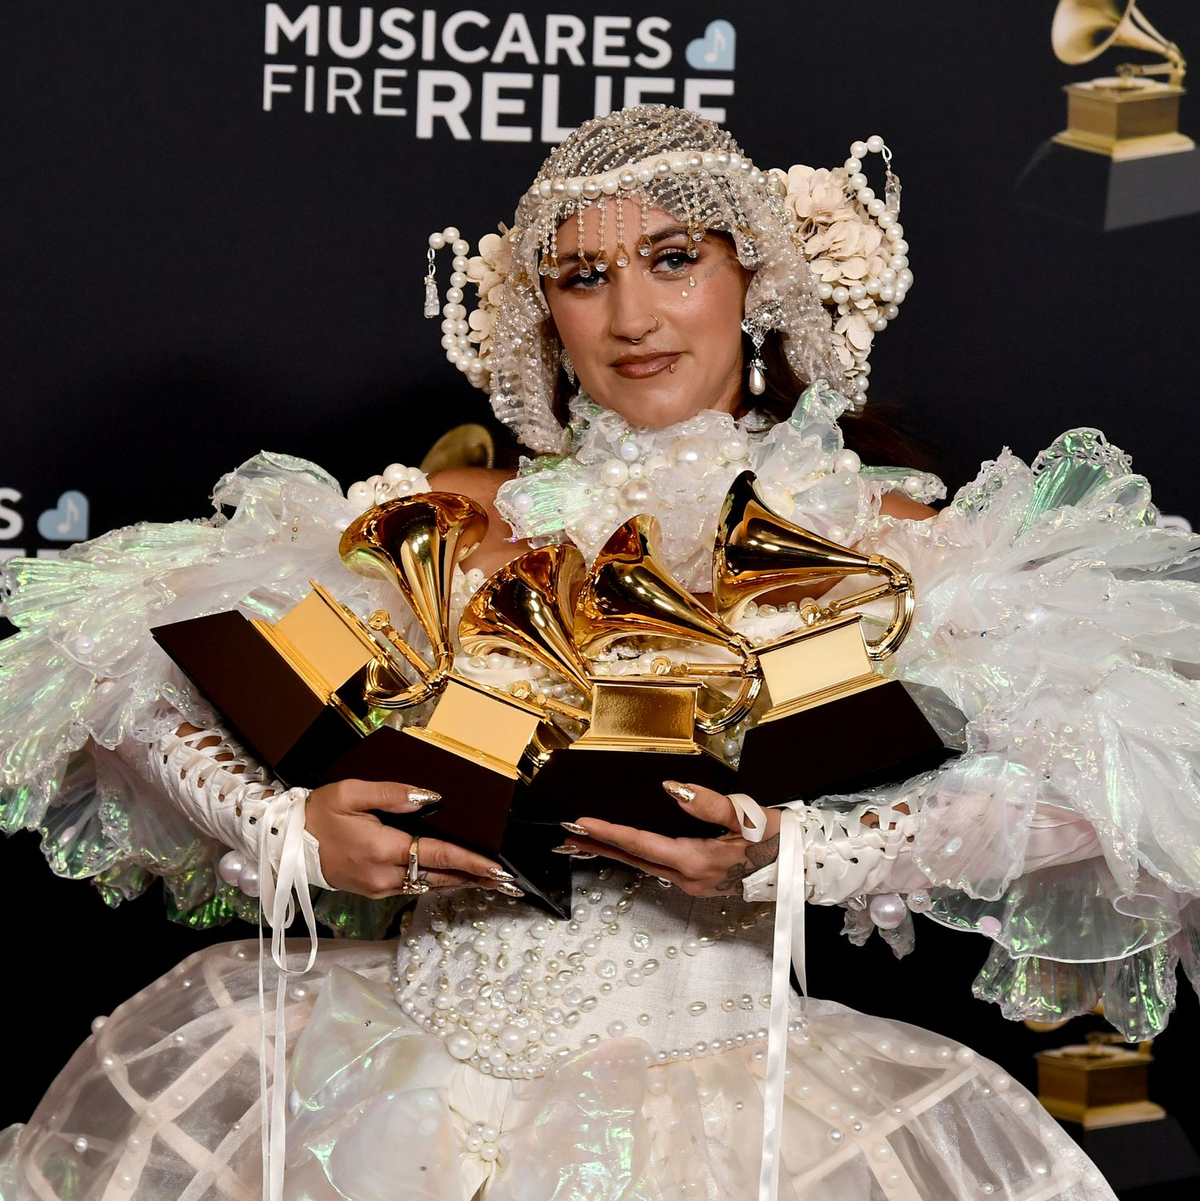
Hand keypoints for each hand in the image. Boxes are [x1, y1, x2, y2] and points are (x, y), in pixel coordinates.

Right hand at [305, 779, 512, 897]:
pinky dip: (435, 881)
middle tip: (503, 878)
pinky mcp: (372, 890)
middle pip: (439, 877)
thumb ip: (393, 794)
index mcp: (382, 849)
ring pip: (427, 885)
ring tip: (485, 878)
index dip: (470, 861)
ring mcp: (378, 887)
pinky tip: (450, 875)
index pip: (437, 856)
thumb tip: (430, 798)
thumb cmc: (318, 814)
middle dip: (473, 877)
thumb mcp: (351, 793)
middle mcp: (383, 875)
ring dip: (456, 881)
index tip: (496, 868)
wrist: (284, 845)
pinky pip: (412, 887)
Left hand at [561, 782, 781, 897]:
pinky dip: (638, 856)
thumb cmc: (780, 839)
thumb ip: (709, 804)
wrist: (806, 868)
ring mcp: (695, 885)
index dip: (609, 832)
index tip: (580, 823)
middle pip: (636, 859)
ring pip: (646, 865)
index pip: (642, 844)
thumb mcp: (747, 817)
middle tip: (567, 834)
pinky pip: (661, 868)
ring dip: (618, 851)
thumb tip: (672, 789)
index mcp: (696, 861)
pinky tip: (629, 848)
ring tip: (588, 838)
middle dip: (601, 846)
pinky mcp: (702, 883)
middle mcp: (689, 879)